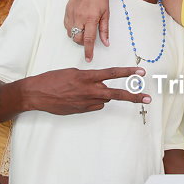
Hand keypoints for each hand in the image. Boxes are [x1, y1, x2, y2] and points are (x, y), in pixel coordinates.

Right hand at [25, 66, 149, 114]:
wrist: (36, 94)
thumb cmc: (52, 79)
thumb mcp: (73, 72)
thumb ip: (89, 78)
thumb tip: (100, 84)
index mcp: (86, 77)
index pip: (112, 73)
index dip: (127, 72)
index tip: (140, 72)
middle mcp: (89, 90)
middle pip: (116, 93)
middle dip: (133, 96)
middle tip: (147, 99)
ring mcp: (85, 103)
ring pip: (104, 99)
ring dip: (101, 95)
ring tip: (82, 90)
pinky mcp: (81, 111)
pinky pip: (94, 106)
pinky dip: (92, 101)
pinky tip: (79, 98)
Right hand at [64, 0, 111, 61]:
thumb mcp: (106, 13)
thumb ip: (104, 30)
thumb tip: (106, 43)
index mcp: (91, 18)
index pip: (89, 39)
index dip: (88, 51)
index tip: (88, 59)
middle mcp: (79, 16)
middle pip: (77, 38)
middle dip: (82, 43)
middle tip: (88, 39)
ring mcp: (71, 13)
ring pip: (70, 33)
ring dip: (77, 35)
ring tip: (84, 30)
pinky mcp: (67, 10)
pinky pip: (66, 25)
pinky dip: (72, 28)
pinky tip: (78, 24)